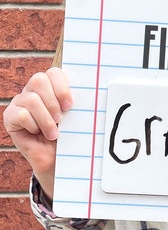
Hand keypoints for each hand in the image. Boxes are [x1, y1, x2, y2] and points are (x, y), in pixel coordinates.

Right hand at [2, 67, 72, 200]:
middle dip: (53, 101)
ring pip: (31, 99)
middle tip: (61, 118)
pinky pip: (20, 114)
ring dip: (45, 118)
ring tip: (53, 132)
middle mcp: (34, 89)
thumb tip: (94, 88)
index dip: (61, 87)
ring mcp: (20, 101)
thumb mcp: (75, 114)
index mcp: (52, 84)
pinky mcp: (10, 116)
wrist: (54, 157)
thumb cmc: (67, 132)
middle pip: (38, 80)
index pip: (54, 72)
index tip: (70, 105)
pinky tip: (38, 133)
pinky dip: (33, 125)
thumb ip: (76, 100)